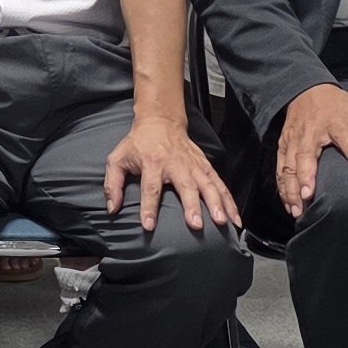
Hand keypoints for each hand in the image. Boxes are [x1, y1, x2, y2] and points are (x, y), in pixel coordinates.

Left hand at [104, 109, 242, 233]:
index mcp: (152, 163)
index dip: (148, 207)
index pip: (150, 188)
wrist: (160, 121)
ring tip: (223, 222)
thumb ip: (113, 184)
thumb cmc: (138, 144)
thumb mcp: (117, 159)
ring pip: (208, 185)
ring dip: (217, 204)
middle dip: (192, 206)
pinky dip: (229, 201)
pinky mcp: (205, 166)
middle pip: (185, 186)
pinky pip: (220, 184)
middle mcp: (175, 164)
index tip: (149, 226)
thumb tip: (112, 208)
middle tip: (196, 225)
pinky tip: (235, 217)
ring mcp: (193, 165)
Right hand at [275, 81, 347, 220]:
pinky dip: (282, 187)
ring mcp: (294, 140)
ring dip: (291, 188)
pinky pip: (280, 168)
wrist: (308, 91)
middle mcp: (311, 132)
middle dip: (306, 176)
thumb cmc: (341, 106)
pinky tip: (288, 204)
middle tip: (309, 197)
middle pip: (306, 155)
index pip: (343, 134)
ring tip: (296, 210)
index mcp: (335, 122)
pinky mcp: (284, 145)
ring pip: (289, 165)